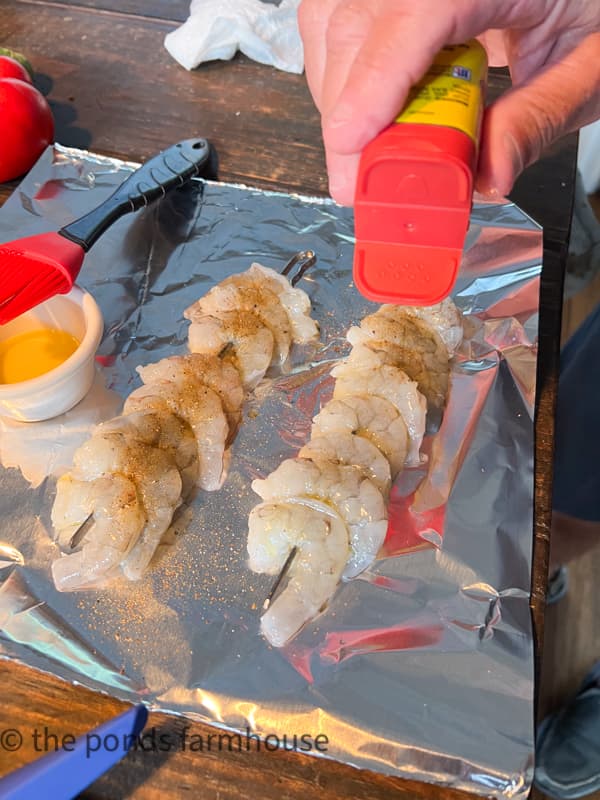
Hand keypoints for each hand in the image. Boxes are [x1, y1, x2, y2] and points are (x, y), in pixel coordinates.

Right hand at [298, 0, 599, 203]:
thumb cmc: (595, 9)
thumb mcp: (589, 65)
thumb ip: (537, 118)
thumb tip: (487, 178)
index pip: (417, 12)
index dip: (373, 81)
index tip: (350, 143)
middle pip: (360, 21)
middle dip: (346, 109)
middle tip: (356, 182)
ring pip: (334, 20)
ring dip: (338, 93)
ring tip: (366, 149)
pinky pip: (340, 19)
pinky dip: (342, 71)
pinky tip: (368, 107)